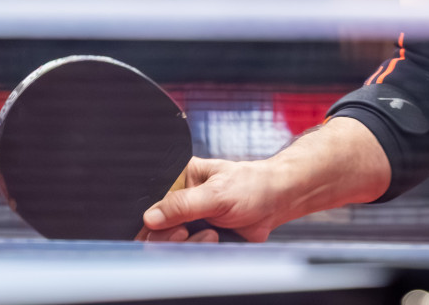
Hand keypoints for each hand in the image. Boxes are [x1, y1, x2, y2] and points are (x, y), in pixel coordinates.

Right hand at [138, 156, 287, 242]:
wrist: (277, 202)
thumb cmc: (252, 186)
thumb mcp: (216, 193)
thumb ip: (183, 205)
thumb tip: (151, 217)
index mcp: (180, 177)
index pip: (151, 201)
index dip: (156, 218)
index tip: (175, 223)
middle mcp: (180, 198)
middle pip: (155, 226)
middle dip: (172, 234)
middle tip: (188, 230)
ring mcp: (189, 219)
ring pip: (169, 242)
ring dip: (189, 243)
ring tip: (211, 234)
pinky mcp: (199, 236)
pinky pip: (187, 251)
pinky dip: (198, 250)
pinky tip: (215, 240)